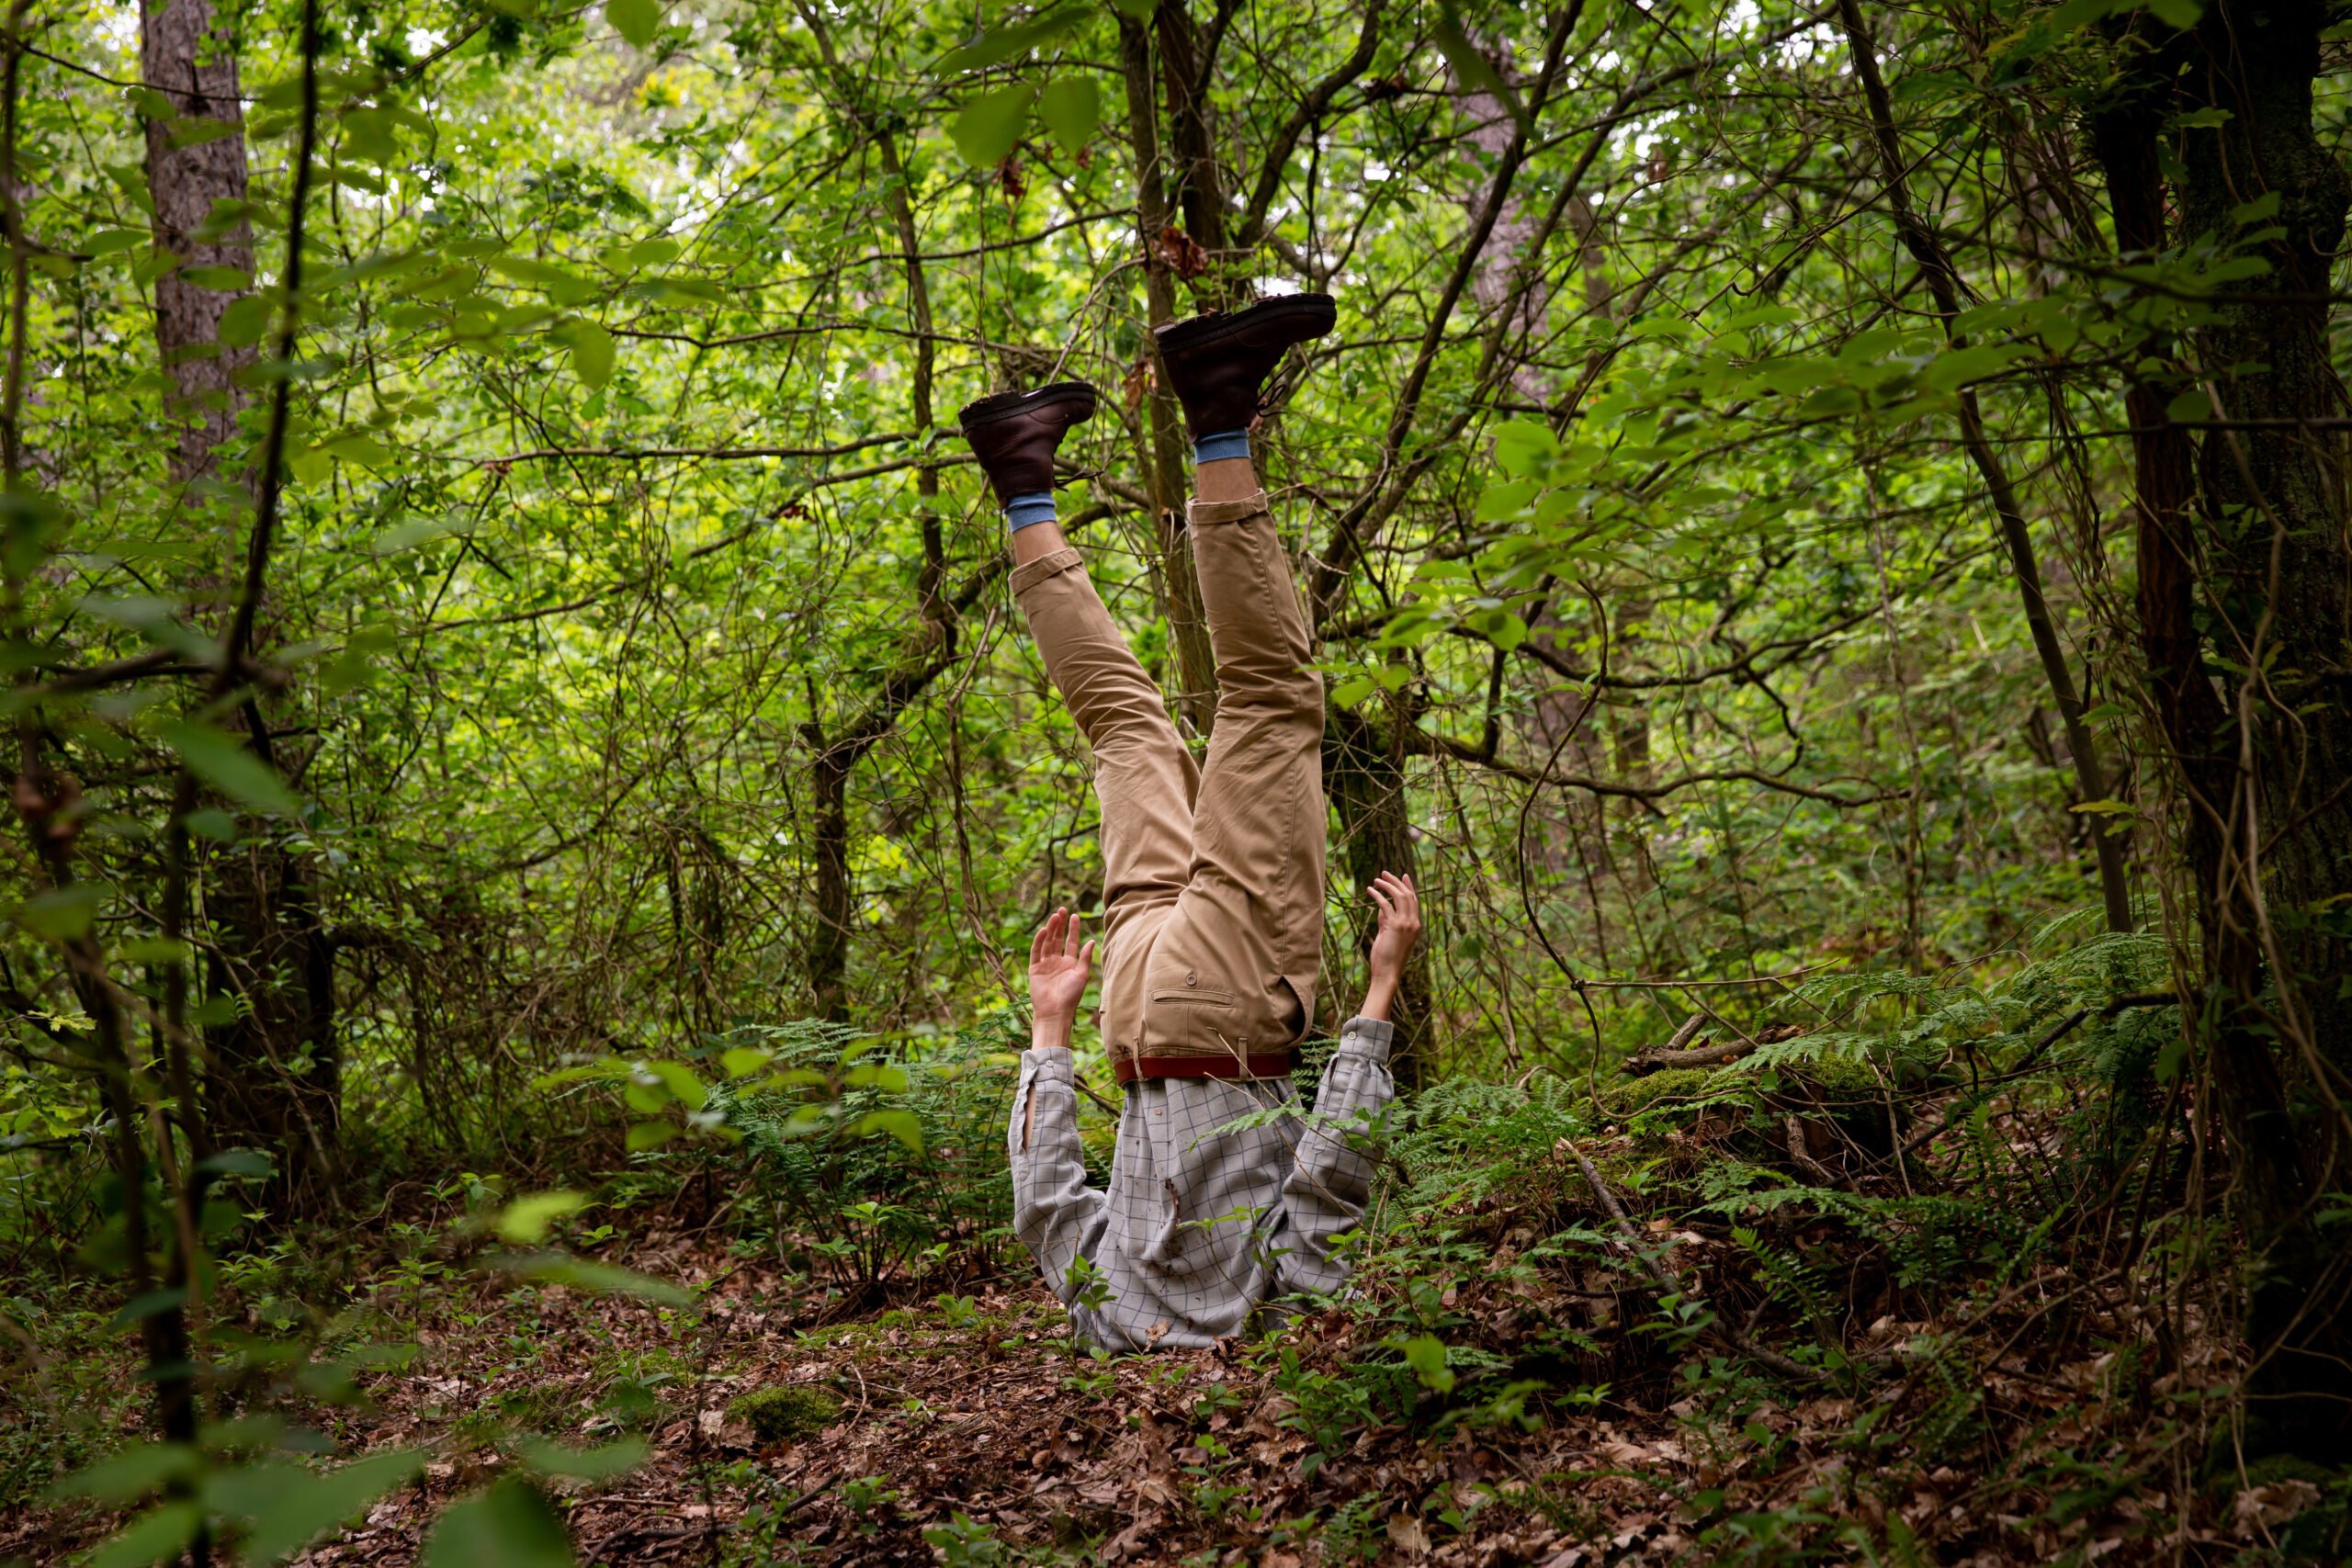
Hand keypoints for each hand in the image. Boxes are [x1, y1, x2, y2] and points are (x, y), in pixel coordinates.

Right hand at [1027, 907, 1093, 1047]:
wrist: (1055, 1012)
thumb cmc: (1071, 996)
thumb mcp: (1082, 974)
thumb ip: (1085, 957)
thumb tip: (1091, 941)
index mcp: (1069, 963)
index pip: (1070, 942)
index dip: (1073, 929)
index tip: (1075, 916)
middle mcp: (1057, 962)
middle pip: (1057, 939)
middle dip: (1060, 924)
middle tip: (1062, 910)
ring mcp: (1045, 964)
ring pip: (1047, 942)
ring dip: (1050, 929)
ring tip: (1055, 916)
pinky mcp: (1034, 969)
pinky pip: (1036, 952)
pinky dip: (1039, 941)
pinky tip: (1044, 931)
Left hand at [1361, 871, 1421, 1021]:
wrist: (1387, 973)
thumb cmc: (1386, 958)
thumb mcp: (1387, 935)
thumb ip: (1386, 921)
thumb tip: (1381, 908)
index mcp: (1415, 925)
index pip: (1414, 901)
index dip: (1409, 887)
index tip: (1404, 875)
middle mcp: (1413, 923)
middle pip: (1407, 895)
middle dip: (1396, 881)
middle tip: (1384, 872)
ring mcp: (1406, 924)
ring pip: (1399, 897)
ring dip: (1387, 885)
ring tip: (1376, 879)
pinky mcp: (1395, 926)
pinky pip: (1386, 905)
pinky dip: (1377, 896)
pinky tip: (1370, 890)